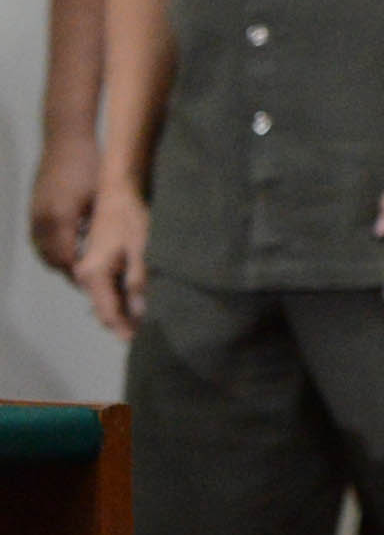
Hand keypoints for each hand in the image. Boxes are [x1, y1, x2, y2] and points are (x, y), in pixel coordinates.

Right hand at [29, 131, 99, 273]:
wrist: (66, 141)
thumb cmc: (89, 167)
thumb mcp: (100, 199)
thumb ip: (99, 227)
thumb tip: (108, 252)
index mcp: (61, 220)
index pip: (67, 260)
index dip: (80, 274)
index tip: (97, 282)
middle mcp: (42, 221)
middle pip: (52, 259)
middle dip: (69, 270)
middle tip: (90, 277)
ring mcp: (34, 215)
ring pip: (42, 250)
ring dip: (59, 259)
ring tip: (81, 263)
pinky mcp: (33, 210)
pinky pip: (38, 239)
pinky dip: (51, 247)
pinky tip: (70, 244)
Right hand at [72, 187, 149, 338]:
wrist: (119, 191)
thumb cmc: (132, 219)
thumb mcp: (142, 251)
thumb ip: (140, 282)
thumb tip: (141, 312)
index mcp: (94, 275)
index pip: (107, 312)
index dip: (122, 329)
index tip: (138, 343)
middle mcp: (85, 274)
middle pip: (104, 308)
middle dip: (123, 322)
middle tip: (147, 335)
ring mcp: (89, 267)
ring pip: (106, 297)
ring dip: (124, 309)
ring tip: (147, 321)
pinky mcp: (98, 260)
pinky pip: (108, 286)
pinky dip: (122, 295)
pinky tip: (140, 299)